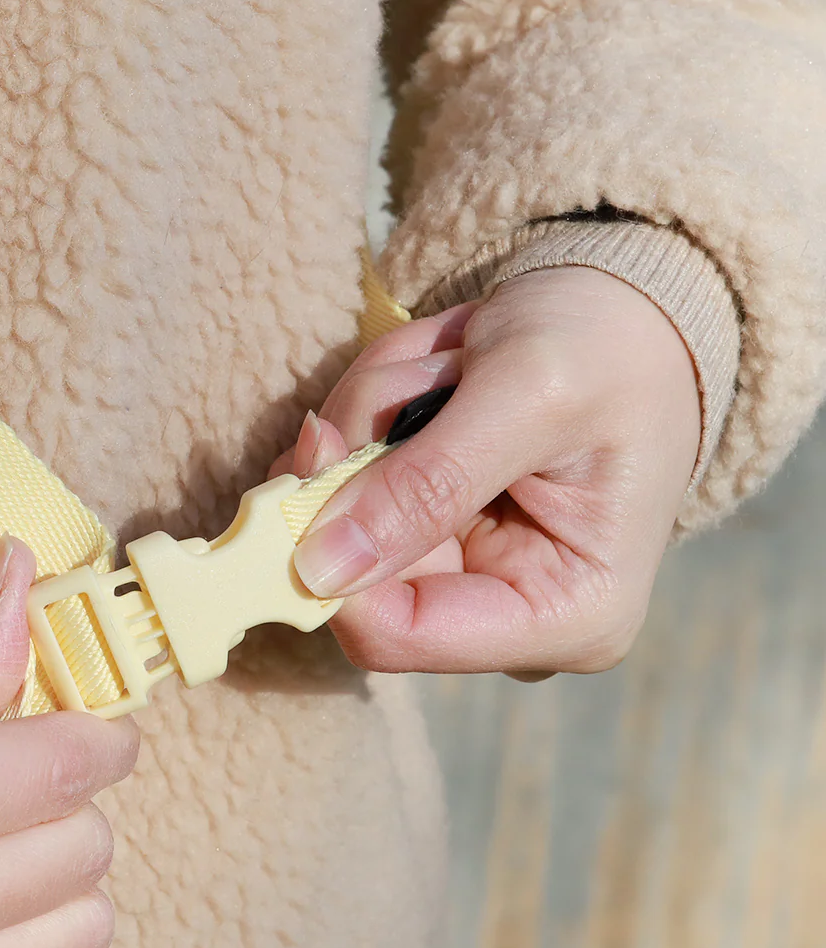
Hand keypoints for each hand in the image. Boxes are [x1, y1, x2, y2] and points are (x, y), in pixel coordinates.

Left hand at [286, 266, 700, 675]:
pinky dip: (372, 408)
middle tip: (436, 371)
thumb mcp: (527, 395)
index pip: (399, 635)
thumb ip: (429, 484)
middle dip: (370, 451)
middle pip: (353, 569)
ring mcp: (458, 574)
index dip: (332, 555)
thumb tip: (317, 571)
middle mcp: (506, 615)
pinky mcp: (424, 532)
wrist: (630, 312)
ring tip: (458, 363)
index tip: (319, 442)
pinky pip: (341, 479)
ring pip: (335, 512)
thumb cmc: (608, 349)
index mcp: (565, 616)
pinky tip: (441, 373)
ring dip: (375, 413)